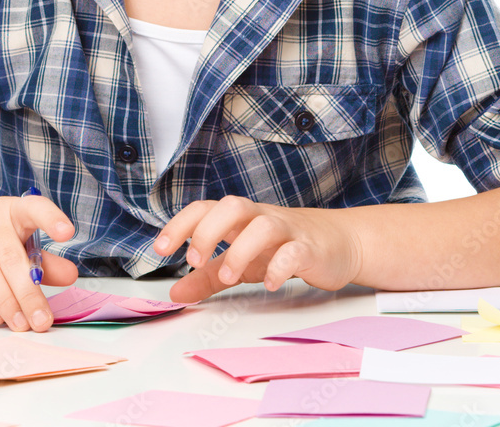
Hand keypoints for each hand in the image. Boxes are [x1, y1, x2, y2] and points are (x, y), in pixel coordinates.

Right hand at [0, 194, 76, 331]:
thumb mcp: (18, 246)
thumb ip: (44, 262)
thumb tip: (70, 275)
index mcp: (12, 210)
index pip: (33, 207)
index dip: (50, 218)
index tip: (67, 232)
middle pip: (10, 255)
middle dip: (28, 292)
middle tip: (42, 320)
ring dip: (6, 302)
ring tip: (21, 324)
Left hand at [153, 195, 362, 302]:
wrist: (340, 243)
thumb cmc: (284, 248)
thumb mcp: (241, 262)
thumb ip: (208, 276)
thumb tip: (175, 293)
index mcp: (240, 219)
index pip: (205, 208)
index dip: (180, 224)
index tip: (160, 248)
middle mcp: (261, 218)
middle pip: (232, 206)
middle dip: (208, 230)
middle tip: (193, 260)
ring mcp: (288, 231)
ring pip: (263, 225)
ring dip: (241, 250)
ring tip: (227, 276)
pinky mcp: (310, 249)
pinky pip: (296, 251)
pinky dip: (280, 267)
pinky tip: (270, 283)